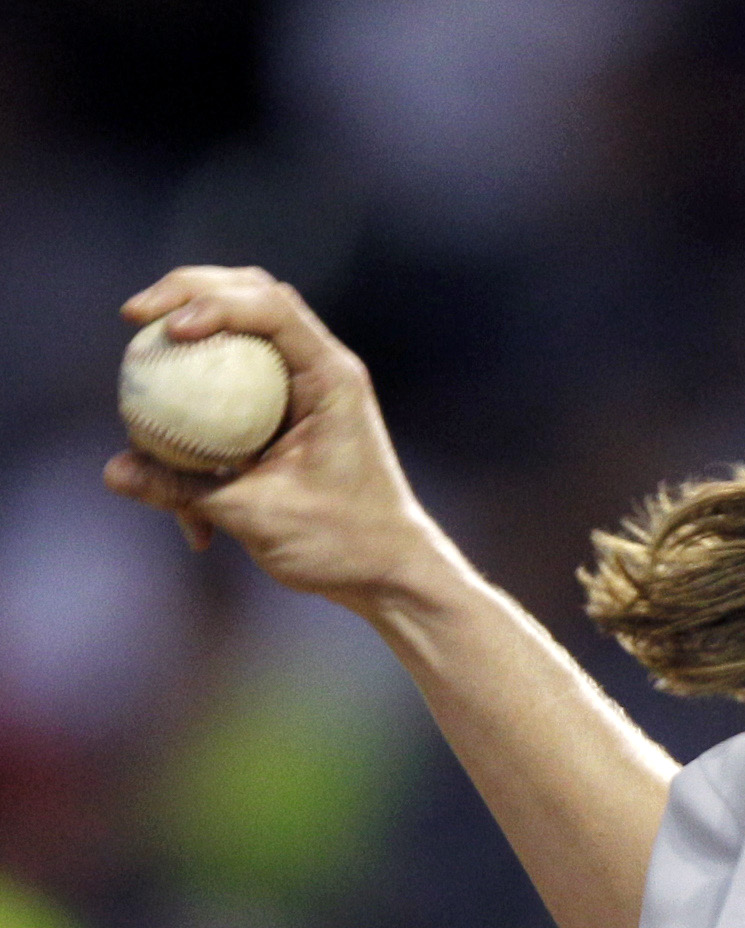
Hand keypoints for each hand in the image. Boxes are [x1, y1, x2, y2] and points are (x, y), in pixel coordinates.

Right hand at [104, 267, 449, 608]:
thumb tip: (112, 470)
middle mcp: (321, 371)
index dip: (213, 301)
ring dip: (192, 338)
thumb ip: (184, 490)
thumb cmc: (343, 544)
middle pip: (250, 297)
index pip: (271, 306)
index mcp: (331, 378)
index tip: (169, 328)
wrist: (387, 572)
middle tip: (134, 316)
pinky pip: (233, 387)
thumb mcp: (257, 516)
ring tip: (144, 349)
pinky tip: (174, 447)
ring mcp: (305, 389)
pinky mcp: (287, 414)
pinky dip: (200, 403)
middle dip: (189, 293)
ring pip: (239, 336)